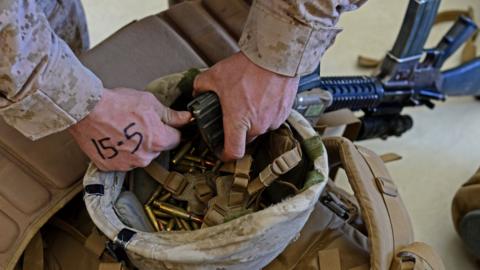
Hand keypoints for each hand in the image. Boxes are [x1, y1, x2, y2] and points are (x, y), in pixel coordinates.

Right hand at [69, 88, 190, 170]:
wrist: (85, 110)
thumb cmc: (116, 104)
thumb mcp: (149, 103)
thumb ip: (170, 115)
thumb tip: (186, 118)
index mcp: (158, 141)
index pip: (175, 139)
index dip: (169, 129)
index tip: (161, 124)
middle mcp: (145, 157)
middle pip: (157, 149)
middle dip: (151, 138)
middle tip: (136, 123)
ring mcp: (127, 164)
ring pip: (140, 156)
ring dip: (135, 147)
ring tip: (122, 130)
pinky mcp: (111, 167)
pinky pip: (121, 161)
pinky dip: (119, 153)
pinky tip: (112, 138)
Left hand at [194, 52, 298, 159]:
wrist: (275, 57)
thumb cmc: (247, 67)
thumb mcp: (215, 75)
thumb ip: (201, 87)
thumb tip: (197, 92)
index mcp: (238, 122)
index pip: (233, 152)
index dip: (225, 155)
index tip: (221, 150)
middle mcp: (257, 126)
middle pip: (246, 138)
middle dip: (239, 130)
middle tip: (234, 113)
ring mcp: (273, 120)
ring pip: (260, 128)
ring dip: (254, 120)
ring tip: (249, 101)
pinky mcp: (284, 113)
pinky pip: (272, 119)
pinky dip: (266, 112)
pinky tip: (261, 97)